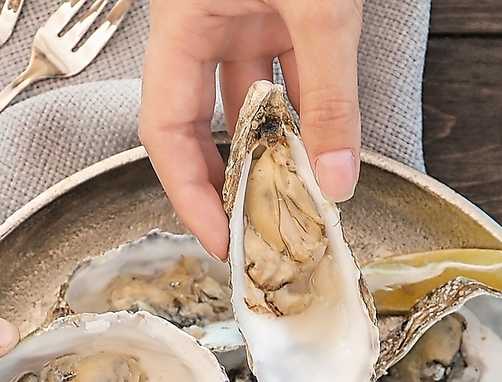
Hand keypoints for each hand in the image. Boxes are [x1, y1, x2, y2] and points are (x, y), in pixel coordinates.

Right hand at [140, 0, 363, 258]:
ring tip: (297, 199)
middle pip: (199, 127)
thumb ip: (330, 93)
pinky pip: (288, 74)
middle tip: (254, 231)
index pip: (167, 130)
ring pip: (250, 103)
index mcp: (182, 21)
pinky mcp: (281, 8)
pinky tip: (324, 149)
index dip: (190, 195)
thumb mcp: (320, 9)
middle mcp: (204, 24)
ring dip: (275, 152)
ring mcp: (242, 15)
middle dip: (229, 183)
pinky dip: (307, 114)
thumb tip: (335, 176)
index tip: (221, 238)